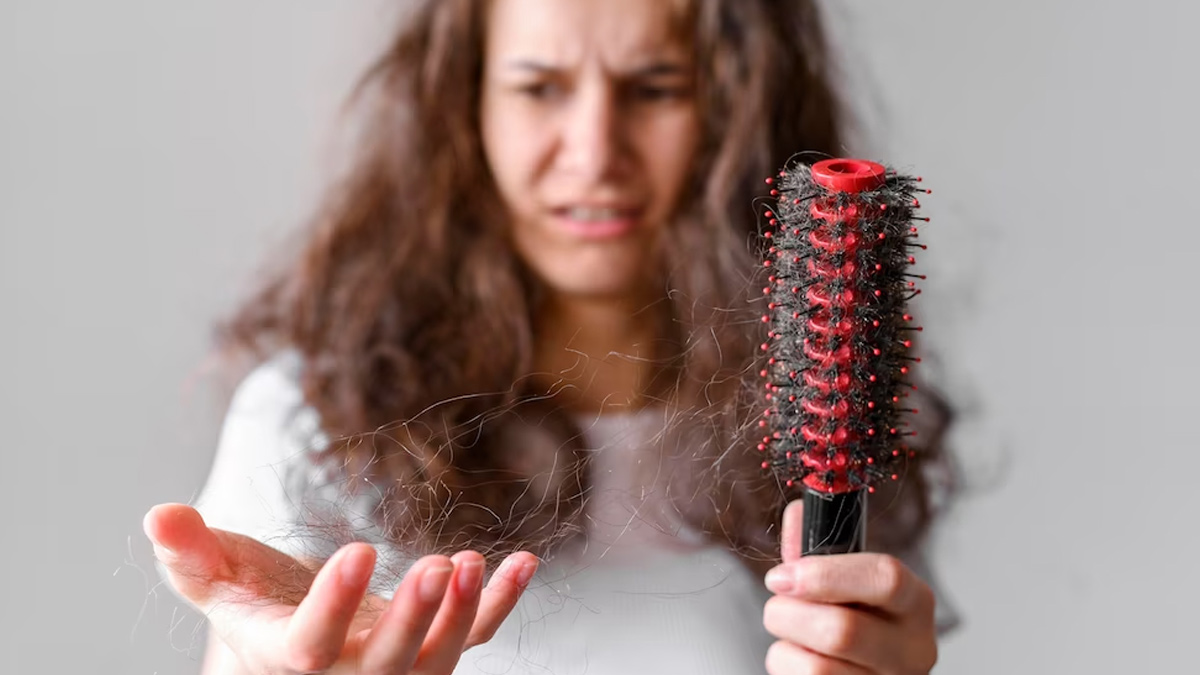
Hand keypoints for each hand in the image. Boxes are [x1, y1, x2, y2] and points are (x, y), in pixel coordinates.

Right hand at [144, 503, 536, 673]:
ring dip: (464, 615)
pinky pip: (476, 636)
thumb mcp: (215, 577)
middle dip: (414, 619)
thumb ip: (189, 553)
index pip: (309, 648)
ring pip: (437, 658)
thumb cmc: (251, 601)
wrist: (294, 635)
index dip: (335, 606)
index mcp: (286, 657)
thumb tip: (158, 514)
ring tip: (476, 563)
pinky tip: (524, 562)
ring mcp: (397, 666)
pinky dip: (501, 603)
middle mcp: (346, 674)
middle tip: (440, 567)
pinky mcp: (432, 648)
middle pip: (387, 664)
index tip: (359, 550)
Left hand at [761, 500, 936, 674]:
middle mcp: (913, 650)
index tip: (782, 575)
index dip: (826, 574)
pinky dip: (786, 668)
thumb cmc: (853, 617)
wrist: (863, 669)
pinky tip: (799, 660)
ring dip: (784, 646)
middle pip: (843, 631)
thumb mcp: (844, 579)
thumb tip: (797, 512)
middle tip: (776, 608)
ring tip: (789, 636)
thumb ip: (817, 547)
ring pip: (818, 668)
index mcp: (915, 602)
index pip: (886, 578)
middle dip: (788, 614)